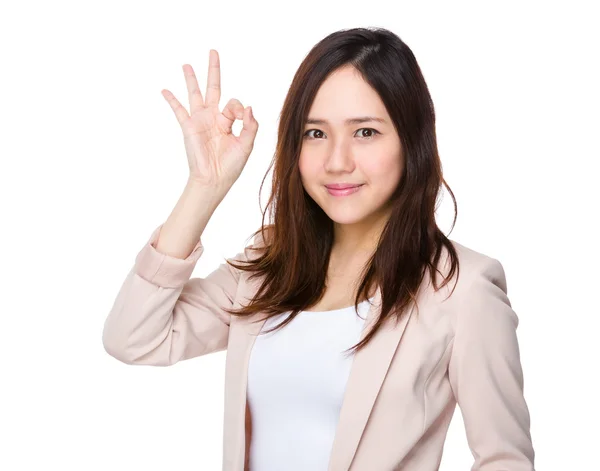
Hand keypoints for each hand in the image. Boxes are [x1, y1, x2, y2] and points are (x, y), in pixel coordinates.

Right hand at [161, 49, 258, 192]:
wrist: (214, 179)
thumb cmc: (231, 166)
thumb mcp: (246, 145)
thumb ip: (250, 125)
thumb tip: (249, 106)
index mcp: (229, 122)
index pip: (235, 103)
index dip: (240, 108)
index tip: (242, 117)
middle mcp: (214, 118)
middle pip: (214, 88)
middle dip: (214, 70)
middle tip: (213, 52)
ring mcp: (200, 121)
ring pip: (195, 94)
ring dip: (191, 79)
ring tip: (186, 65)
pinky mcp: (188, 127)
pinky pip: (178, 110)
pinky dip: (171, 100)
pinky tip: (165, 90)